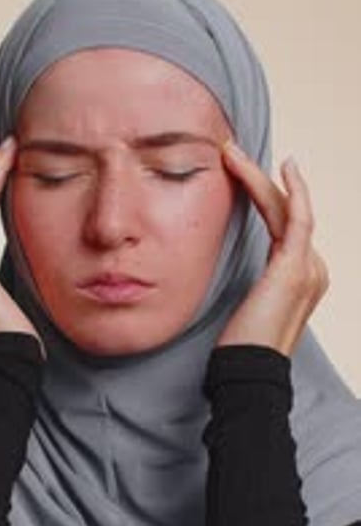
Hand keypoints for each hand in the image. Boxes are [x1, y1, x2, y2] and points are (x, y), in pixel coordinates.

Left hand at [216, 142, 328, 355]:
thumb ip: (243, 285)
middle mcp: (312, 269)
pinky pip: (296, 217)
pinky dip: (289, 189)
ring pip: (287, 208)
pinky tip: (278, 166)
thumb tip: (214, 268)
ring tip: (231, 153)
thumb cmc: (238, 349)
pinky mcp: (295, 267)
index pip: (282, 226)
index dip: (262, 196)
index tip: (238, 173)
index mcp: (299, 279)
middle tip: (230, 151)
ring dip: (258, 177)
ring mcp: (309, 267)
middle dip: (258, 179)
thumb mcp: (241, 309)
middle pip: (286, 211)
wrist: (247, 374)